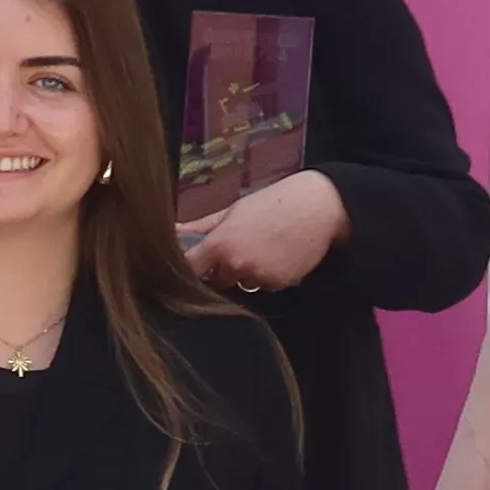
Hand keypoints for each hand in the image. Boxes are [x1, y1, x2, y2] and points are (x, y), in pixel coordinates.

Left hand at [183, 169, 348, 293]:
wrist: (318, 208)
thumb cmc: (273, 204)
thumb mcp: (233, 211)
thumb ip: (201, 227)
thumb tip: (171, 231)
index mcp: (220, 244)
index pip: (189, 269)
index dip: (189, 268)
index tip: (193, 262)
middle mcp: (236, 265)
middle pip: (215, 280)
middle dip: (221, 268)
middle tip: (240, 245)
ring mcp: (257, 277)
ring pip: (241, 284)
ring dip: (246, 273)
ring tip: (263, 247)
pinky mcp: (278, 285)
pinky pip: (264, 286)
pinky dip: (268, 276)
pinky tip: (278, 255)